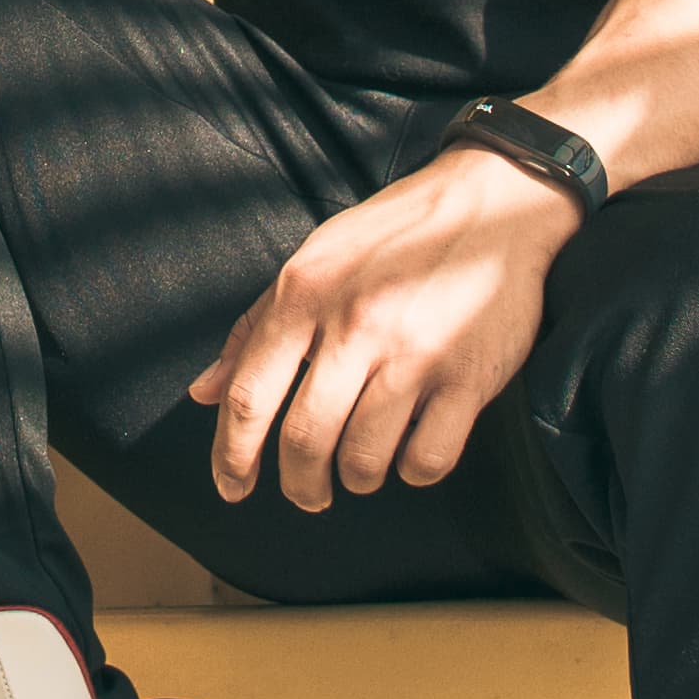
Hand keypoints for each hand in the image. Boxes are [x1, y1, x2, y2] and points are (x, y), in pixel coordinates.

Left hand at [189, 150, 580, 509]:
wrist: (494, 204)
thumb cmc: (394, 235)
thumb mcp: (312, 261)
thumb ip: (255, 328)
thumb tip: (204, 394)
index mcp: (306, 293)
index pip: (249, 395)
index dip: (232, 455)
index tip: (233, 488)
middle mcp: (355, 325)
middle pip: (305, 440)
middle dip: (299, 485)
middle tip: (308, 495)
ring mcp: (415, 353)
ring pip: (364, 459)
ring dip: (355, 479)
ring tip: (360, 470)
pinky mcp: (469, 377)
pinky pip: (428, 458)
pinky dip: (411, 471)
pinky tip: (410, 451)